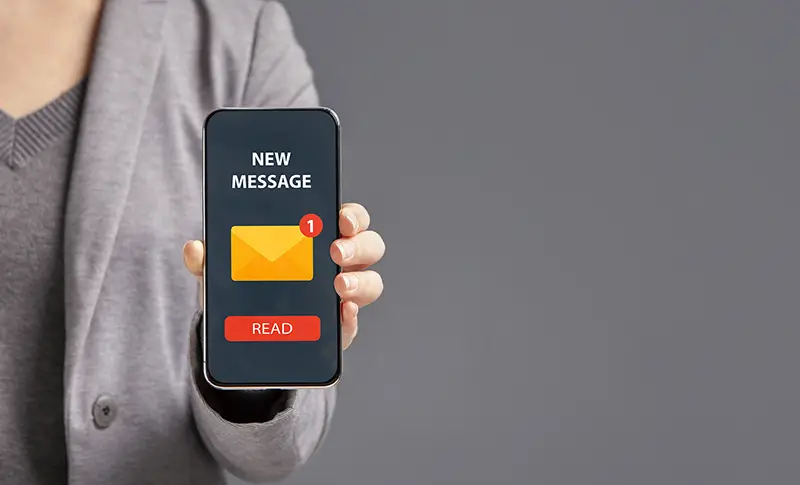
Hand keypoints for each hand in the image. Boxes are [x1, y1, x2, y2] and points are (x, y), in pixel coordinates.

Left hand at [182, 202, 384, 349]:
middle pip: (370, 246)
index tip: (340, 218)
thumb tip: (195, 249)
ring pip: (372, 283)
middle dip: (358, 245)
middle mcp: (340, 263)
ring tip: (338, 287)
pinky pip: (354, 323)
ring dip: (361, 282)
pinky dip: (351, 319)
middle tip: (335, 251)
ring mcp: (344, 296)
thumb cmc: (246, 288)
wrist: (247, 335)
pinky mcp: (339, 329)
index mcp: (319, 237)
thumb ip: (210, 260)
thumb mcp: (226, 272)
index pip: (349, 218)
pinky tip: (341, 315)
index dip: (352, 215)